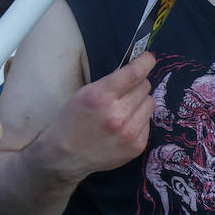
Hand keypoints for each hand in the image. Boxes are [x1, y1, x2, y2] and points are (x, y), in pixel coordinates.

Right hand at [37, 51, 156, 182]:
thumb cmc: (70, 121)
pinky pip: (148, 123)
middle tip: (124, 92)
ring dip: (139, 102)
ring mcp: (129, 132)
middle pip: (144, 87)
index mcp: (100, 96)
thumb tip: (134, 72)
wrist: (64, 156)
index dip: (145, 62)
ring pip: (150, 103)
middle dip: (136, 85)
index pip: (134, 73)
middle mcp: (118, 114)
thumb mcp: (83, 94)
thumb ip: (109, 83)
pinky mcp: (137, 146)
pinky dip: (138, 120)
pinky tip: (122, 126)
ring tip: (123, 110)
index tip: (149, 58)